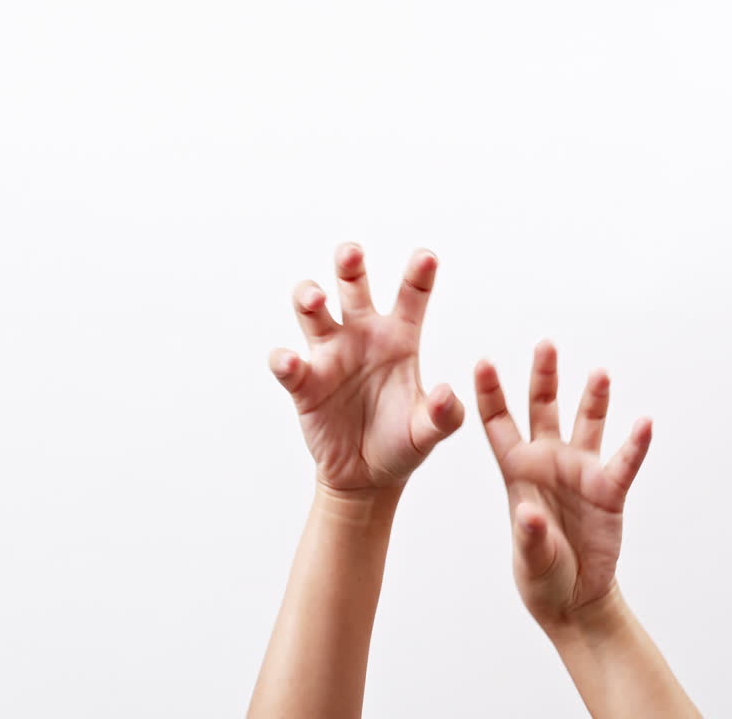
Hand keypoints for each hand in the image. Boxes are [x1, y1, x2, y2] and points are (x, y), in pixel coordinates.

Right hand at [269, 244, 464, 494]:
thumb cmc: (401, 444)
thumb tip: (446, 393)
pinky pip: (288, 365)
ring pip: (311, 311)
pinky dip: (285, 360)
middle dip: (349, 266)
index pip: (410, 297)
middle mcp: (361, 336)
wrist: (367, 477)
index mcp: (398, 339)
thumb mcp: (429, 433)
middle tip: (351, 253)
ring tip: (316, 299)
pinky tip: (291, 362)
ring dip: (308, 297)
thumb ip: (444, 415)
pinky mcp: (304, 383)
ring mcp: (330, 356)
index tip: (427, 257)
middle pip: (352, 287)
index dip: (419, 275)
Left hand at [474, 340, 652, 627]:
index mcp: (517, 471)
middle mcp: (548, 462)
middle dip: (543, 377)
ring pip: (586, 424)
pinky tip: (644, 424)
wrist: (575, 596)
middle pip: (543, 409)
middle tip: (545, 344)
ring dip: (593, 399)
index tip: (482, 361)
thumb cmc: (541, 574)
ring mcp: (580, 472)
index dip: (491, 393)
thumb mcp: (530, 559)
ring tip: (599, 373)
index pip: (499, 424)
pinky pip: (624, 462)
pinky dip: (635, 444)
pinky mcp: (609, 490)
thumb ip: (529, 536)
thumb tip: (528, 514)